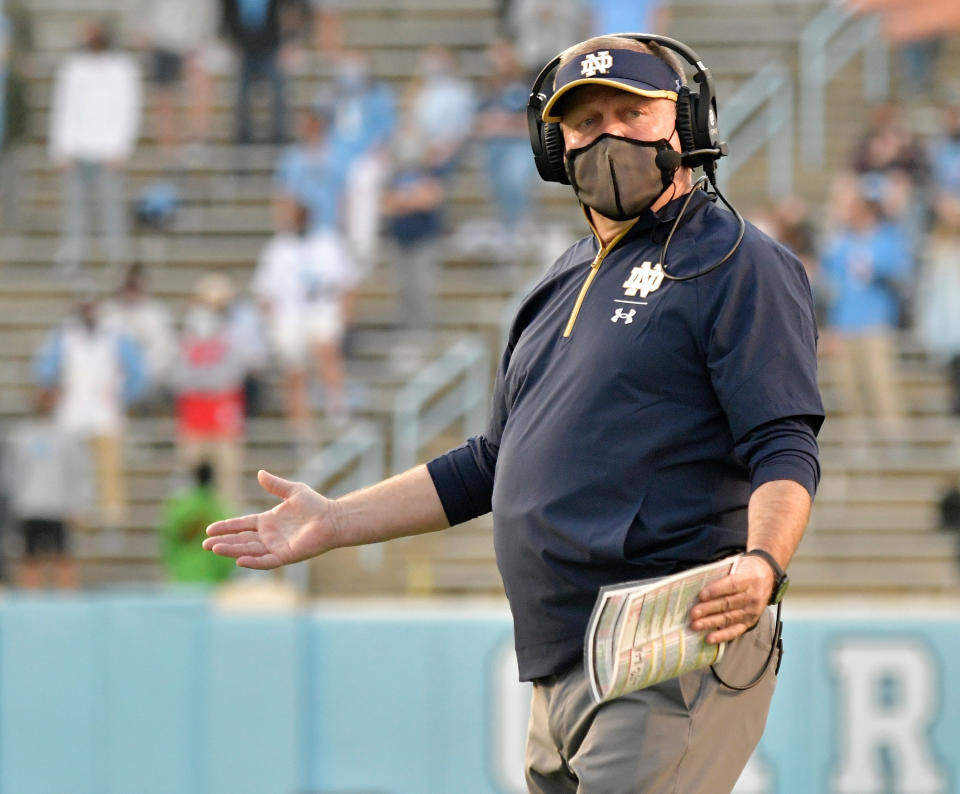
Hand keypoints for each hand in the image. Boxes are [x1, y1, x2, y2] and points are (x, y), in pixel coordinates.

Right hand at [202, 470, 339, 568]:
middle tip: (205, 544)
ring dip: (232, 550)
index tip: (209, 529)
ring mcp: (276, 547)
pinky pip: (266, 561)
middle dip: (223, 542)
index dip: (226, 527)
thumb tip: (260, 473)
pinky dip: (253, 561)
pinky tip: (239, 560)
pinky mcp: (286, 556)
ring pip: (249, 550)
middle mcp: (269, 536)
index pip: (242, 525)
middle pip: (241, 540)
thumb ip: (275, 484)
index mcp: (268, 521)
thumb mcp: (293, 491)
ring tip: (215, 549)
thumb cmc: (316, 505)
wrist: (333, 518)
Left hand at [689, 555, 774, 643]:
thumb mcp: (738, 563)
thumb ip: (723, 572)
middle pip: (728, 604)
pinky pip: (736, 630)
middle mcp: (752, 596)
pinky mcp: (751, 621)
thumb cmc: (747, 569)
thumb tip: (700, 580)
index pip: (731, 585)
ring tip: (696, 625)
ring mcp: (752, 611)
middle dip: (708, 609)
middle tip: (693, 613)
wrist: (768, 577)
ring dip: (711, 623)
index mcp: (748, 579)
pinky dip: (722, 635)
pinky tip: (710, 638)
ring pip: (729, 618)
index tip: (701, 595)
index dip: (715, 590)